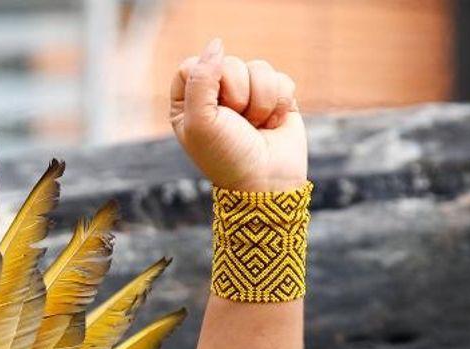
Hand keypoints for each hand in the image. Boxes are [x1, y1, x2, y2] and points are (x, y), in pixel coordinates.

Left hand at [169, 39, 306, 192]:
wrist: (267, 183)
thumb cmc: (227, 157)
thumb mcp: (201, 121)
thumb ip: (201, 78)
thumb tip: (217, 44)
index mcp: (188, 102)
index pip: (192, 65)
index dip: (208, 82)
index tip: (216, 108)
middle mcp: (216, 96)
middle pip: (228, 63)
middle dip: (238, 95)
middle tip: (238, 123)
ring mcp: (247, 95)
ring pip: (259, 68)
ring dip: (261, 102)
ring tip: (256, 126)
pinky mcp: (275, 98)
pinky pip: (281, 79)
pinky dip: (280, 104)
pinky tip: (273, 125)